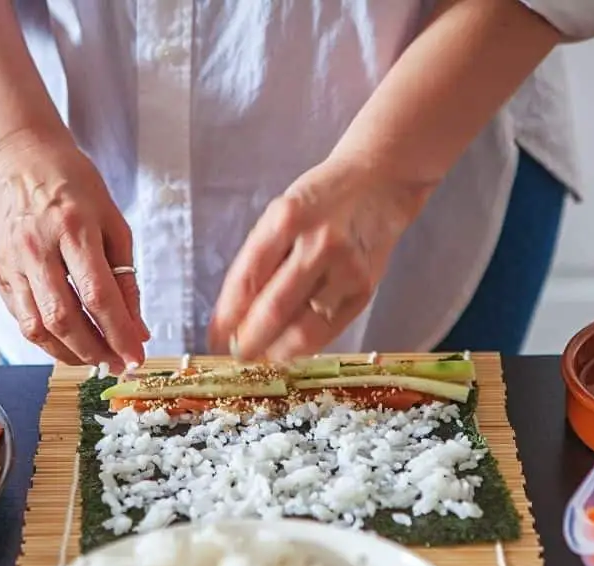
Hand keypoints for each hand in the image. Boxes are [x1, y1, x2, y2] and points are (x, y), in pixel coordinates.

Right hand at [0, 131, 148, 371]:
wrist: (20, 158)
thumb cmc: (74, 185)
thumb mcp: (113, 223)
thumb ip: (126, 279)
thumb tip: (137, 328)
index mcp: (73, 228)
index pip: (97, 296)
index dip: (119, 333)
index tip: (137, 357)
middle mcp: (36, 247)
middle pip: (64, 318)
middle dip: (95, 351)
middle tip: (117, 364)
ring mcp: (12, 262)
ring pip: (37, 327)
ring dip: (70, 353)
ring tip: (96, 358)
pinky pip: (22, 319)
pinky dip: (47, 340)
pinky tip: (69, 343)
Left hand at [208, 158, 415, 360]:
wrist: (380, 182)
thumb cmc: (322, 200)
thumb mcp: (283, 214)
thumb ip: (261, 259)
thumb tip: (236, 313)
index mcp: (287, 219)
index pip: (247, 278)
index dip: (226, 316)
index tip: (213, 338)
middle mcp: (318, 244)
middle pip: (274, 309)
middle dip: (249, 341)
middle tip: (236, 354)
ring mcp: (346, 269)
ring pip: (303, 329)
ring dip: (276, 350)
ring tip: (262, 354)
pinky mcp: (364, 290)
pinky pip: (328, 330)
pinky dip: (304, 345)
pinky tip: (290, 347)